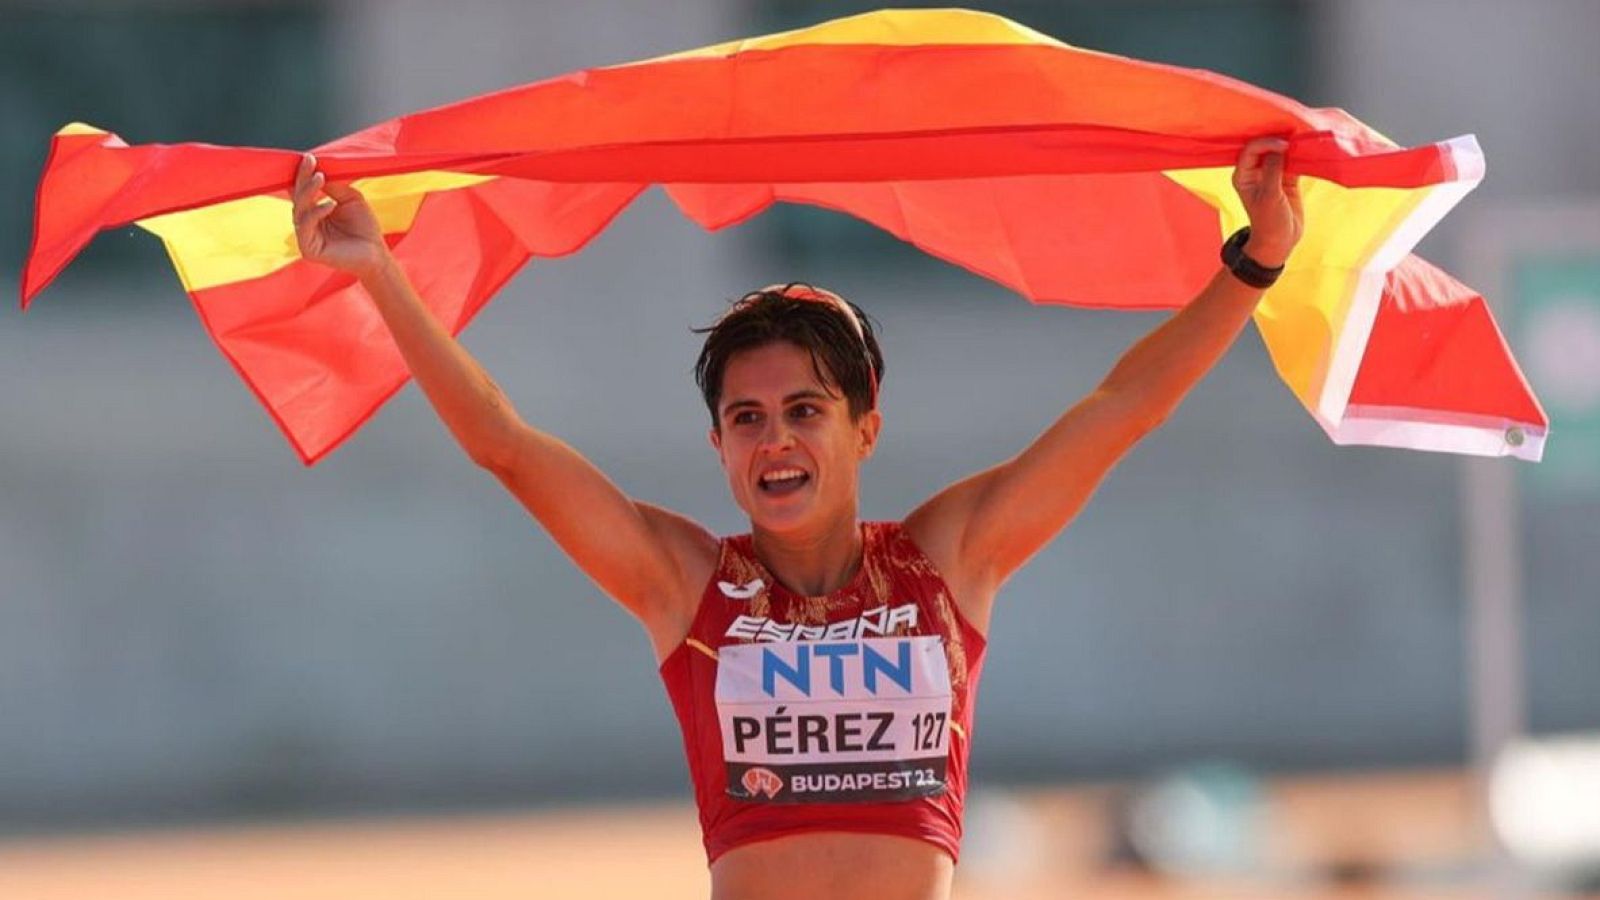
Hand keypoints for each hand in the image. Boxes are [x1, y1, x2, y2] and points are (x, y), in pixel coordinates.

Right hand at [292, 153, 387, 278]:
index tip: (309, 158)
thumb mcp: (351, 199)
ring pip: (299, 210)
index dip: (304, 174)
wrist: (377, 254)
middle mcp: (307, 223)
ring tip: (320, 178)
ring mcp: (306, 236)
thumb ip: (334, 187)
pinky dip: (316, 213)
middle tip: (311, 163)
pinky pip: (306, 227)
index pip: (303, 190)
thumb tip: (318, 170)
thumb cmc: (365, 227)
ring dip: (308, 192)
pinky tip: (330, 205)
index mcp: (314, 211)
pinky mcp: (308, 249)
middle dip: (304, 179)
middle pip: (298, 198)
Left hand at [1230, 137, 1302, 268]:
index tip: (1284, 145)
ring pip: (1281, 152)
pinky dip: (1301, 155)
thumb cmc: (1268, 222)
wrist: (1280, 241)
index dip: (1267, 143)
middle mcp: (1256, 171)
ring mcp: (1272, 173)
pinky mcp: (1287, 178)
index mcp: (1243, 175)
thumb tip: (1279, 147)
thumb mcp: (1269, 196)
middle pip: (1266, 147)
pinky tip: (1310, 149)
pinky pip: (1294, 161)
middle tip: (1296, 131)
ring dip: (1293, 145)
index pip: (1251, 150)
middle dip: (1279, 138)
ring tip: (1306, 137)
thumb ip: (1273, 170)